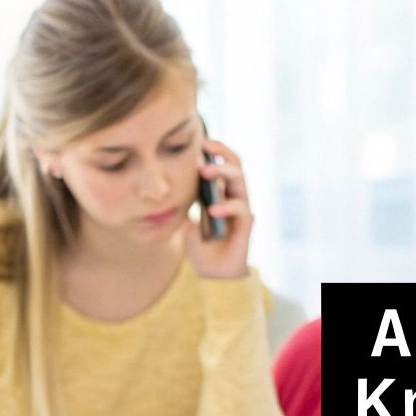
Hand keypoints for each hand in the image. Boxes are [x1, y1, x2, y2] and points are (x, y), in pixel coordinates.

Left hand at [183, 138, 252, 279]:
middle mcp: (234, 197)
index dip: (216, 151)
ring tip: (205, 172)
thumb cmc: (201, 245)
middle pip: (236, 166)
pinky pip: (241, 208)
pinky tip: (212, 209)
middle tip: (205, 149)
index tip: (201, 142)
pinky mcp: (246, 225)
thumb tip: (169, 186)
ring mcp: (241, 210)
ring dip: (223, 172)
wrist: (212, 273)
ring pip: (241, 181)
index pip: (224, 164)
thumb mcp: (185, 219)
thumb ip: (183, 203)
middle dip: (221, 154)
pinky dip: (227, 206)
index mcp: (221, 192)